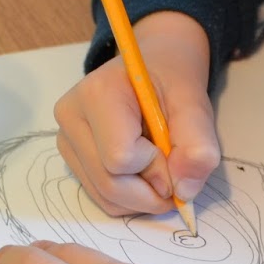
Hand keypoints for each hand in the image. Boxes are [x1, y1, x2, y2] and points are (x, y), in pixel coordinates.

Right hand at [53, 11, 220, 216]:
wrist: (155, 66)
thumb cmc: (172, 81)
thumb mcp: (195, 103)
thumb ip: (198, 145)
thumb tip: (184, 191)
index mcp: (98, 93)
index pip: (121, 157)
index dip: (156, 167)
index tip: (173, 149)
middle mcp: (71, 116)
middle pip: (109, 184)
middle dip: (151, 191)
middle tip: (176, 176)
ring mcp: (66, 137)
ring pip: (104, 196)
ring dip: (142, 197)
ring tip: (160, 170)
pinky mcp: (70, 156)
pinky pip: (100, 196)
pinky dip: (129, 198)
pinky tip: (144, 174)